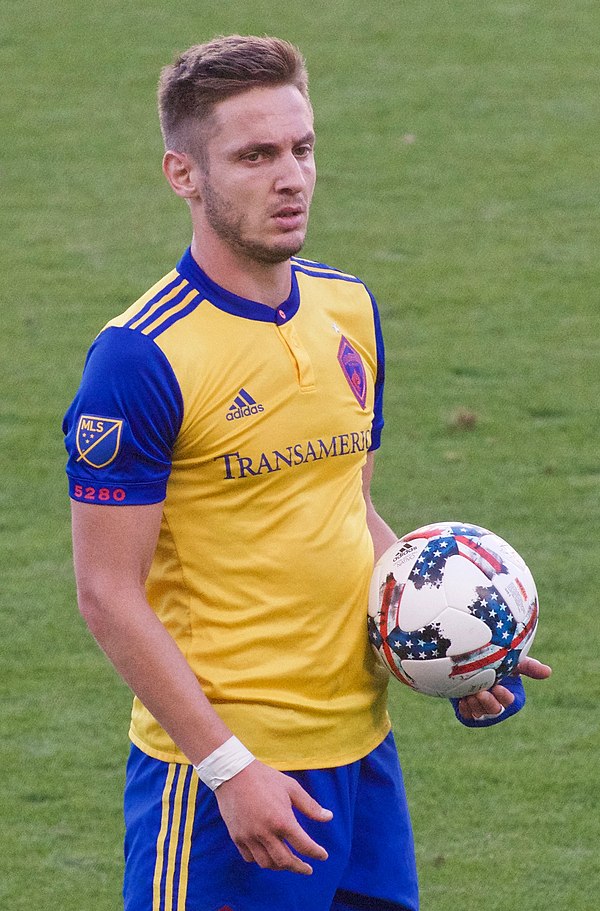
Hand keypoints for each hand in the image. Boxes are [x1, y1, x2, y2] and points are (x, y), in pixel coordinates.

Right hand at [214, 759, 332, 874]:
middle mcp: (265, 832)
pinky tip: (268, 855)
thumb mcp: (291, 788)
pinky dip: (261, 860)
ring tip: (288, 863)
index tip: (323, 856)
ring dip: (280, 866)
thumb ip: (310, 806)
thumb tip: (329, 817)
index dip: (316, 853)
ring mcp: (249, 836)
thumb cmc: (265, 778)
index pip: (304, 845)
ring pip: (267, 863)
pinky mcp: (237, 837)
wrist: (233, 773)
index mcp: (282, 820)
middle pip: (285, 861)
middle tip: (307, 869)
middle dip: (299, 867)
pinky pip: (250, 857)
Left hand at [457, 656, 551, 720]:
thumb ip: (529, 666)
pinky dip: (465, 709)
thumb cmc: (496, 660)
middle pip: (495, 710)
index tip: (498, 687)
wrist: (470, 660)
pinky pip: (467, 715)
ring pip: (480, 713)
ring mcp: (482, 709)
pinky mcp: (468, 710)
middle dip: (488, 703)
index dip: (504, 697)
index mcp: (511, 696)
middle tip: (481, 693)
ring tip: (470, 694)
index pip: (510, 702)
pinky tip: (463, 700)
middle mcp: (497, 705)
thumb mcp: (513, 661)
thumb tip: (548, 671)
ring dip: (475, 705)